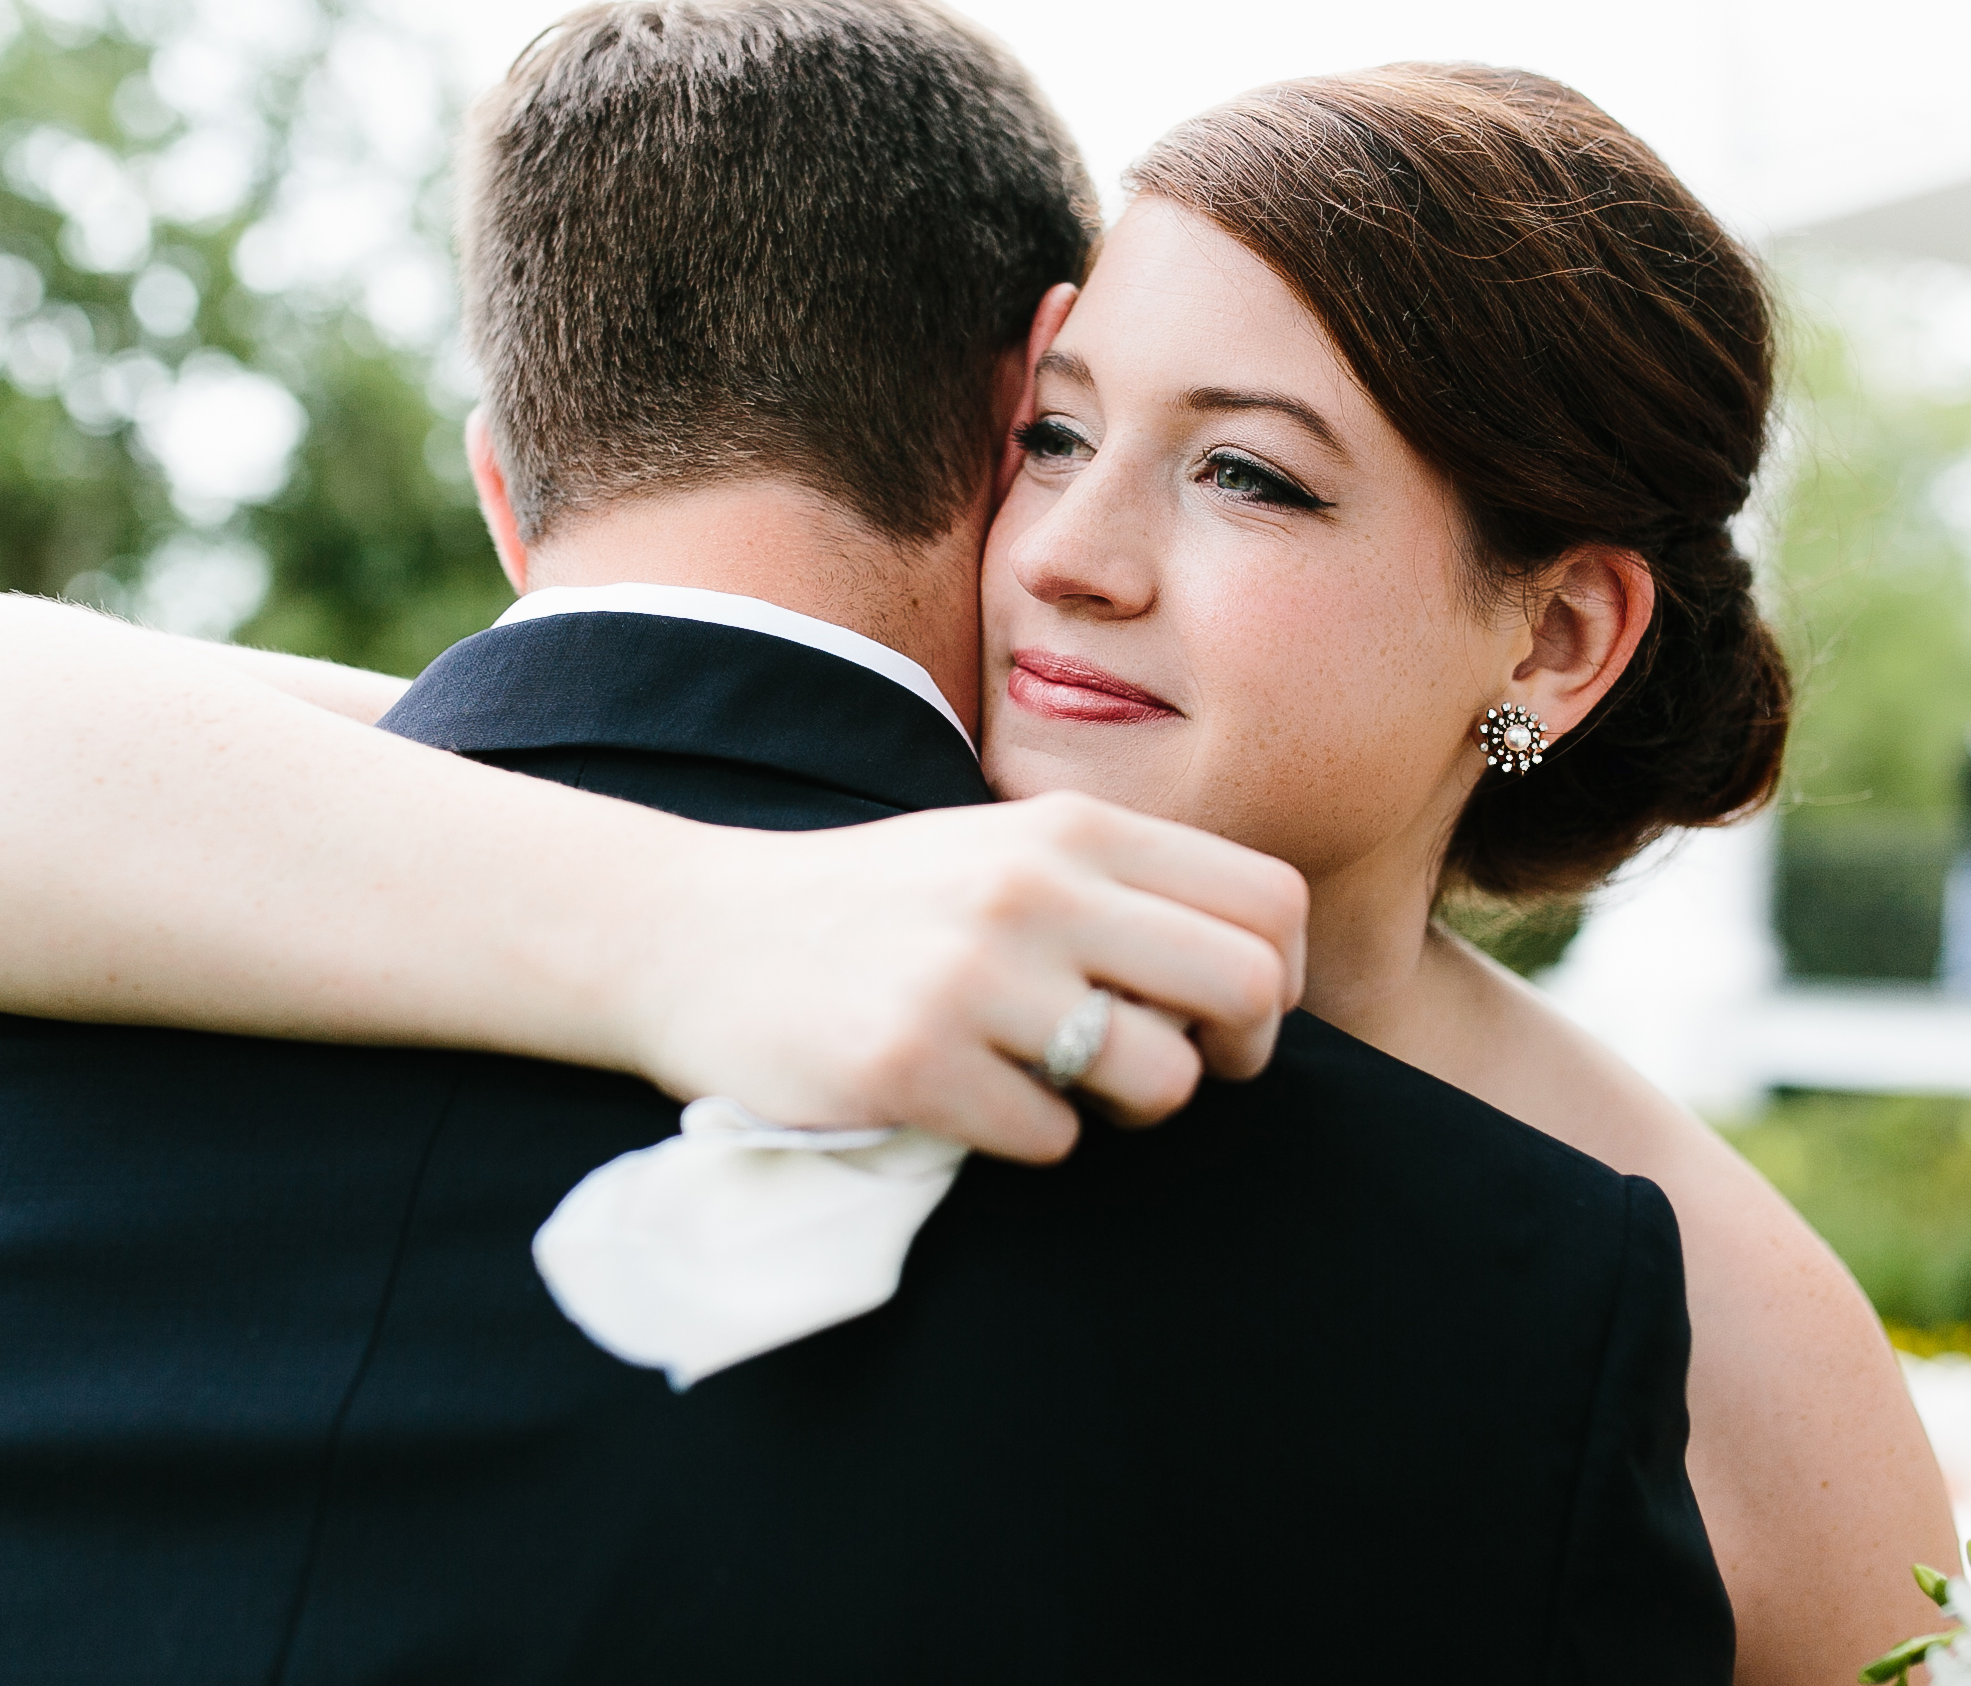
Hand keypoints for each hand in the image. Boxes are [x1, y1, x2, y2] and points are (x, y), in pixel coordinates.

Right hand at [625, 792, 1307, 1163]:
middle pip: (1244, 989)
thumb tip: (1260, 977)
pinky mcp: (912, 1065)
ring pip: (1160, 1080)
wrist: (692, 935)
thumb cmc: (877, 907)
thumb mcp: (1004, 850)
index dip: (1278, 980)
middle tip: (1179, 1072)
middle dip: (1235, 1056)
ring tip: (1056, 1084)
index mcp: (1071, 829)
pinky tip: (970, 1103)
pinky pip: (1053, 1141)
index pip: (1268, 900)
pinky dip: (1028, 1140)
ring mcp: (970, 977)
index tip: (1229, 1018)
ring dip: (1126, 1108)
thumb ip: (1122, 887)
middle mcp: (1033, 888)